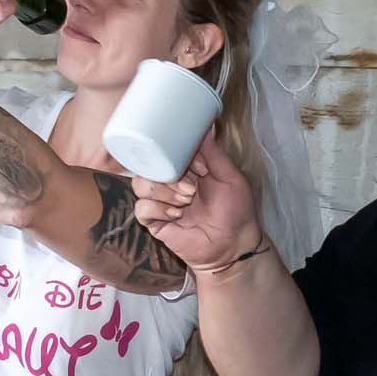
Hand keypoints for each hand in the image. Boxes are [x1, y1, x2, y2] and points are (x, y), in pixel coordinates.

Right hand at [131, 131, 263, 272]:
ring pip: (140, 185)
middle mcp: (170, 184)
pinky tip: (176, 215)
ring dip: (162, 192)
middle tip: (191, 190)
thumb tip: (204, 128)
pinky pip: (141, 209)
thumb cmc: (236, 213)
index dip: (178, 155)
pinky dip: (157, 209)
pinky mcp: (155, 223)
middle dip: (170, 176)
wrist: (233, 246)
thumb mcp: (231, 178)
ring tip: (185, 202)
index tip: (199, 168)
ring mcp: (161, 203)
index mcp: (186, 169)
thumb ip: (215, 154)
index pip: (168, 151)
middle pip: (149, 166)